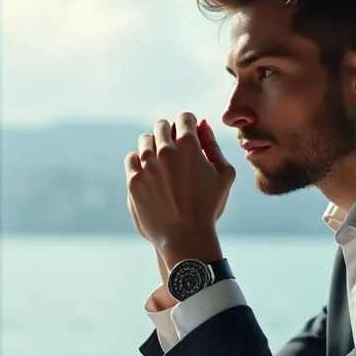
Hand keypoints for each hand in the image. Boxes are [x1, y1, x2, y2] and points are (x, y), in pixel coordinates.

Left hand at [125, 112, 235, 267]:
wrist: (185, 238)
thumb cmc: (209, 207)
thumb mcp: (224, 175)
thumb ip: (214, 145)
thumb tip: (202, 125)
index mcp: (189, 146)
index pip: (184, 117)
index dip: (188, 123)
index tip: (189, 133)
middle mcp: (165, 151)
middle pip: (162, 124)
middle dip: (170, 131)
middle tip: (175, 146)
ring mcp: (147, 165)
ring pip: (145, 139)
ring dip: (153, 145)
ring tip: (161, 160)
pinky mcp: (133, 180)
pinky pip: (131, 158)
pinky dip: (139, 161)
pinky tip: (149, 171)